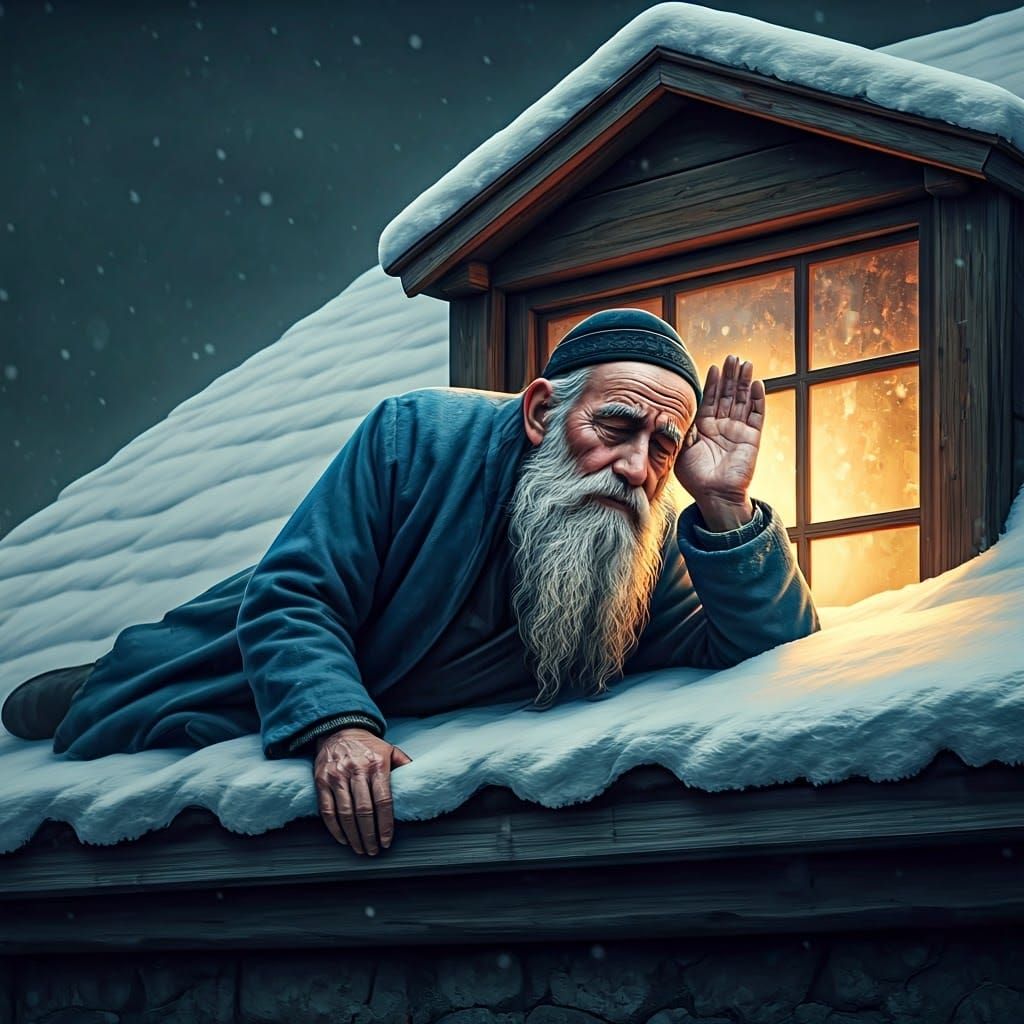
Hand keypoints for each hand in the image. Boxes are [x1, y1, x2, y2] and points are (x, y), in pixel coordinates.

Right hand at [313, 727, 412, 854]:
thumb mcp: (389, 749)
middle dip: (370, 835)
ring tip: (360, 849)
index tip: (387, 841)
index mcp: (376, 765)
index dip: (386, 824)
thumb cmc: (367, 745)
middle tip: (374, 850)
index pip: (383, 800)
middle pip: (364, 810)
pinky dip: (335, 828)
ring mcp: (337, 776)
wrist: (339, 730)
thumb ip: (404, 765)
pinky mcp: (321, 781)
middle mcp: (356, 770)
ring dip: (354, 836)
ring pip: (345, 813)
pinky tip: (344, 838)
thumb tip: (420, 780)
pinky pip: (327, 810)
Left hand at [674, 354, 764, 529]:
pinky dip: (757, 399)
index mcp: (704, 427)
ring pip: (742, 400)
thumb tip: (676, 411)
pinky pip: (756, 415)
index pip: (709, 399)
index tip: (715, 366)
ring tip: (746, 363)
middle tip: (733, 356)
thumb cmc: (695, 477)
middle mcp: (722, 426)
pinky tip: (758, 384)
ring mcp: (738, 430)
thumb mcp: (682, 449)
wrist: (714, 496)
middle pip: (727, 395)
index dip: (712, 383)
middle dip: (730, 376)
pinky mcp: (752, 437)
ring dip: (745, 382)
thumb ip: (683, 429)